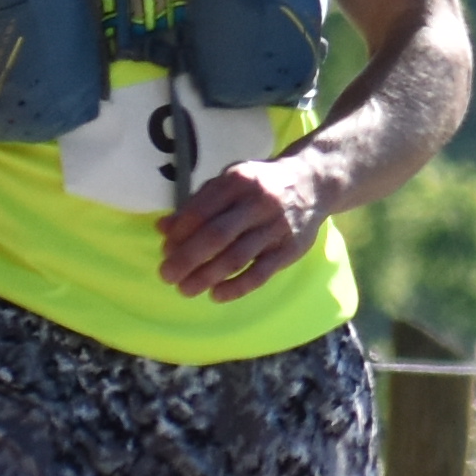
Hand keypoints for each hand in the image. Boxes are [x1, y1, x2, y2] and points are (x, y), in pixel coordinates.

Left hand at [158, 149, 326, 302]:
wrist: (312, 183)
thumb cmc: (260, 185)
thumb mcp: (229, 183)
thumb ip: (197, 203)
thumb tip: (163, 228)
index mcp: (237, 181)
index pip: (200, 211)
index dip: (179, 234)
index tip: (165, 250)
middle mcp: (257, 202)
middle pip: (215, 236)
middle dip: (186, 259)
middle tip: (167, 275)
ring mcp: (276, 227)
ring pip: (236, 257)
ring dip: (207, 277)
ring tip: (185, 289)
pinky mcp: (289, 249)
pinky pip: (260, 274)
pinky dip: (236, 287)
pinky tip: (217, 295)